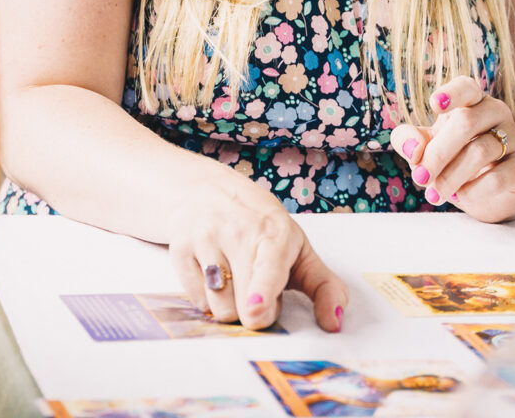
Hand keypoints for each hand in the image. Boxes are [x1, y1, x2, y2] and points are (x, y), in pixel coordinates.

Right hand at [166, 178, 347, 331]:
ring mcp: (204, 238)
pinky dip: (208, 299)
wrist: (207, 190)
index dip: (261, 292)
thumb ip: (324, 287)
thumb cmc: (261, 226)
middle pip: (243, 306)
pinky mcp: (180, 249)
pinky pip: (196, 301)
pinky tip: (215, 273)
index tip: (255, 309)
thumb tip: (334, 324)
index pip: (267, 267)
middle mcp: (237, 231)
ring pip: (219, 308)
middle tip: (260, 287)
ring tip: (237, 279)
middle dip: (256, 310)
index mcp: (273, 232)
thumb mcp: (298, 248)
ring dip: (232, 306)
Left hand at [391, 75, 514, 222]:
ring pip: (479, 152)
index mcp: (470, 100)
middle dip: (437, 154)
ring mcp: (514, 137)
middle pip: (466, 123)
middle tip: (420, 178)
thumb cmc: (451, 159)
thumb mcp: (424, 148)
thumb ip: (408, 140)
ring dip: (450, 176)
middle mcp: (496, 112)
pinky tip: (460, 196)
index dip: (451, 93)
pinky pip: (497, 178)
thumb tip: (413, 148)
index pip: (466, 87)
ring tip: (434, 194)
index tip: (434, 105)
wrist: (489, 192)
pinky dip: (472, 190)